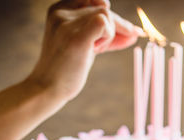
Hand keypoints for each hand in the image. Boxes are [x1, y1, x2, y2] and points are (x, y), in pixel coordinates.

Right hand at [27, 0, 142, 101]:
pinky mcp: (76, 37)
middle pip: (103, 7)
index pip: (94, 2)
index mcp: (59, 9)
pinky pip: (104, 23)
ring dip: (110, 34)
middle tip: (134, 35)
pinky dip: (109, 36)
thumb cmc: (66, 69)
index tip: (127, 29)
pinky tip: (96, 49)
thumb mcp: (86, 45)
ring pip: (106, 14)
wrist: (47, 88)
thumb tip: (135, 32)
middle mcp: (61, 12)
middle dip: (120, 24)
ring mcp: (67, 23)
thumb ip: (104, 35)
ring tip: (95, 50)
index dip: (110, 15)